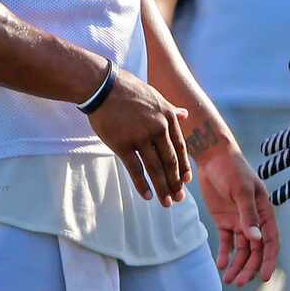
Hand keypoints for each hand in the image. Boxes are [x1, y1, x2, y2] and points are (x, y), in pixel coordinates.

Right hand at [87, 69, 191, 206]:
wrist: (103, 87)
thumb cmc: (129, 90)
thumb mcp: (156, 97)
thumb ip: (172, 109)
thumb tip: (186, 114)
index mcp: (168, 117)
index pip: (180, 147)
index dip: (183, 166)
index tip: (186, 181)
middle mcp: (158, 128)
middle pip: (170, 161)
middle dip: (175, 182)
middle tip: (179, 198)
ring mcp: (141, 137)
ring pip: (155, 169)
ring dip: (162, 188)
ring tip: (167, 203)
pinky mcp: (123, 144)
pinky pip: (135, 169)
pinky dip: (142, 185)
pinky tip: (147, 196)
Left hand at [198, 149, 278, 286]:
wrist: (212, 156)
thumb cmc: (231, 168)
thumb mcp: (241, 190)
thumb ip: (248, 215)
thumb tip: (256, 239)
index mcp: (264, 211)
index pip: (271, 240)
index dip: (268, 259)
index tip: (263, 277)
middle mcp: (254, 219)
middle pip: (255, 249)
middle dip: (249, 267)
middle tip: (239, 282)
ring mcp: (239, 220)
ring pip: (241, 249)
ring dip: (237, 265)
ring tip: (229, 279)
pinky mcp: (224, 220)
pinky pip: (227, 242)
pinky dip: (225, 254)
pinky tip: (221, 264)